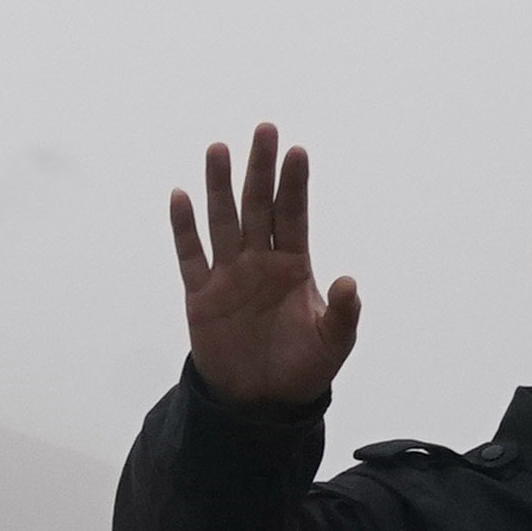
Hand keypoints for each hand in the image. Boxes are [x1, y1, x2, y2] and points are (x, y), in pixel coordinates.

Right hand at [170, 123, 360, 408]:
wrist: (261, 400)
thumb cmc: (302, 367)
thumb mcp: (333, 343)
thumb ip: (343, 313)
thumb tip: (351, 281)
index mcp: (294, 266)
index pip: (293, 216)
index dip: (294, 185)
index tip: (297, 151)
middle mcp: (260, 261)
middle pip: (258, 206)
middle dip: (260, 169)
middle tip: (265, 130)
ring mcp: (229, 275)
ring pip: (223, 221)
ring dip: (220, 186)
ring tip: (218, 149)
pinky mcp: (201, 296)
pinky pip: (190, 256)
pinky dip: (184, 228)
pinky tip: (180, 196)